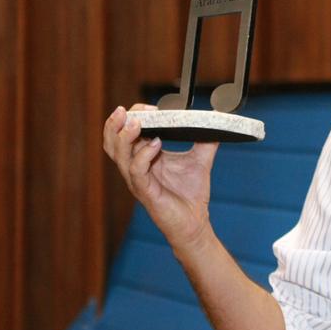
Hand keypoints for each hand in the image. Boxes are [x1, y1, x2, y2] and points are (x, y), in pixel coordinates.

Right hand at [102, 104, 219, 254]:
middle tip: (127, 110)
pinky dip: (143, 155)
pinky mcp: (146, 191)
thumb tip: (217, 119)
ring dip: (125, 136)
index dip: (132, 117)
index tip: (149, 107)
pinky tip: (156, 144)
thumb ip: (206, 139)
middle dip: (117, 123)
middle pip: (113, 142)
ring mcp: (138, 180)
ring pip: (118, 154)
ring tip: (137, 122)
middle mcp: (136, 167)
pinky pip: (136, 170)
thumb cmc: (192, 193)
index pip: (125, 133)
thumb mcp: (200, 159)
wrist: (195, 222)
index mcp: (144, 157)